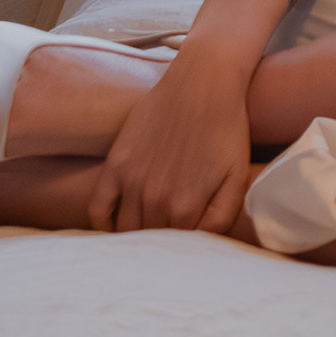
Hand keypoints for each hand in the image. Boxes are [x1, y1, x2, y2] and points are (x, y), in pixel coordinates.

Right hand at [86, 41, 252, 235]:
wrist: (203, 81)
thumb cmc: (226, 126)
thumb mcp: (236, 175)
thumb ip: (220, 216)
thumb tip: (203, 246)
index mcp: (186, 207)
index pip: (176, 249)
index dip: (180, 254)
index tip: (182, 254)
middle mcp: (155, 199)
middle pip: (149, 242)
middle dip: (156, 251)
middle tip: (159, 255)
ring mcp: (132, 182)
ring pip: (124, 230)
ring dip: (131, 239)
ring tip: (138, 247)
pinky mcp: (116, 164)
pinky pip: (99, 208)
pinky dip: (103, 224)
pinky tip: (114, 228)